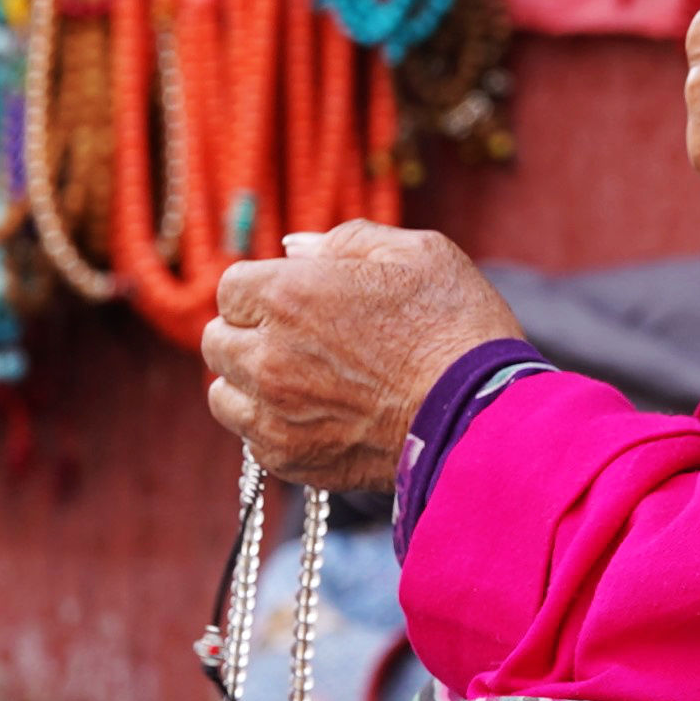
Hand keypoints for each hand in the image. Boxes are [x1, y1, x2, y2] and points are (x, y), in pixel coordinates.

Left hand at [206, 222, 525, 496]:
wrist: (482, 416)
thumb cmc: (457, 328)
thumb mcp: (417, 253)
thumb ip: (346, 241)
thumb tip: (295, 250)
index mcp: (289, 295)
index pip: (231, 288)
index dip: (264, 290)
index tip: (296, 301)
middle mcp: (268, 356)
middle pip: (217, 342)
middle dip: (248, 335)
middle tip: (295, 340)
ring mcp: (275, 414)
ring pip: (223, 396)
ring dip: (249, 385)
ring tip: (296, 382)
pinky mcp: (290, 459)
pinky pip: (252, 440)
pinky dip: (272, 427)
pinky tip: (315, 416)